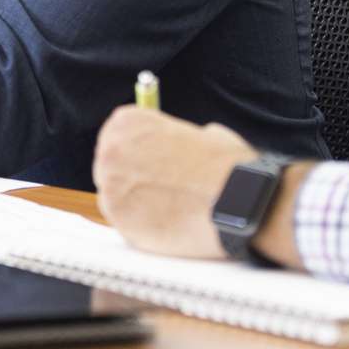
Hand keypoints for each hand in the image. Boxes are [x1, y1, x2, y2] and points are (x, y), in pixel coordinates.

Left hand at [93, 105, 258, 257]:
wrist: (238, 200)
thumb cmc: (226, 166)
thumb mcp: (203, 133)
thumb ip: (178, 137)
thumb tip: (181, 143)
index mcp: (127, 122)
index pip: (118, 136)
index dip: (139, 153)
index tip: (154, 164)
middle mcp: (110, 150)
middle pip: (110, 165)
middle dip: (132, 177)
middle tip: (161, 189)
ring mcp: (110, 185)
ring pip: (115, 195)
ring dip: (136, 202)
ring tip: (170, 208)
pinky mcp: (118, 218)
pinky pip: (123, 222)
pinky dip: (141, 226)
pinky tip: (167, 223)